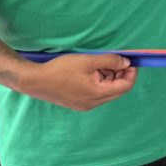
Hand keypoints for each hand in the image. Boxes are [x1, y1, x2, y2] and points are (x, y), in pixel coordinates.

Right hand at [21, 53, 135, 110]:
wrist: (34, 81)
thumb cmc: (60, 70)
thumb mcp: (88, 60)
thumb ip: (110, 61)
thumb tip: (126, 63)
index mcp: (98, 94)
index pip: (125, 86)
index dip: (131, 73)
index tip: (130, 61)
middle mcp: (93, 103)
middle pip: (117, 90)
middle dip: (120, 74)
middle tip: (114, 61)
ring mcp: (85, 105)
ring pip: (106, 92)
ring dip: (108, 78)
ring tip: (99, 64)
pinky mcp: (78, 103)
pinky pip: (96, 94)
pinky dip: (99, 82)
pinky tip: (91, 71)